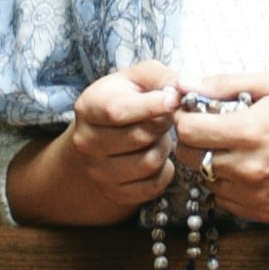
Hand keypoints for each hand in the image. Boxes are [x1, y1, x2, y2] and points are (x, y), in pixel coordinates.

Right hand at [54, 60, 186, 211]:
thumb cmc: (124, 101)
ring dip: (164, 148)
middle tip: (166, 117)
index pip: (117, 111)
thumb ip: (160, 77)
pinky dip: (165, 172)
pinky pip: (153, 186)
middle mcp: (86, 141)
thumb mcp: (137, 79)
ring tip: (158, 137)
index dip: (151, 106)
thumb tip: (182, 88)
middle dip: (163, 125)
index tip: (174, 100)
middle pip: (139, 137)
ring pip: (149, 163)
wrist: (100, 138)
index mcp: (89, 107)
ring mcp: (97, 170)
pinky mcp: (114, 192)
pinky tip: (158, 157)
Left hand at [175, 75, 268, 224]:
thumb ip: (225, 84)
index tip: (194, 111)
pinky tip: (247, 166)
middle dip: (193, 140)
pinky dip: (227, 184)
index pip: (188, 130)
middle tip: (210, 128)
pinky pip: (225, 200)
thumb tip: (186, 83)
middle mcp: (248, 168)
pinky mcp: (263, 211)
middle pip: (190, 158)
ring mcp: (255, 194)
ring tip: (234, 147)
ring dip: (210, 164)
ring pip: (205, 181)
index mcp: (248, 131)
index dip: (185, 117)